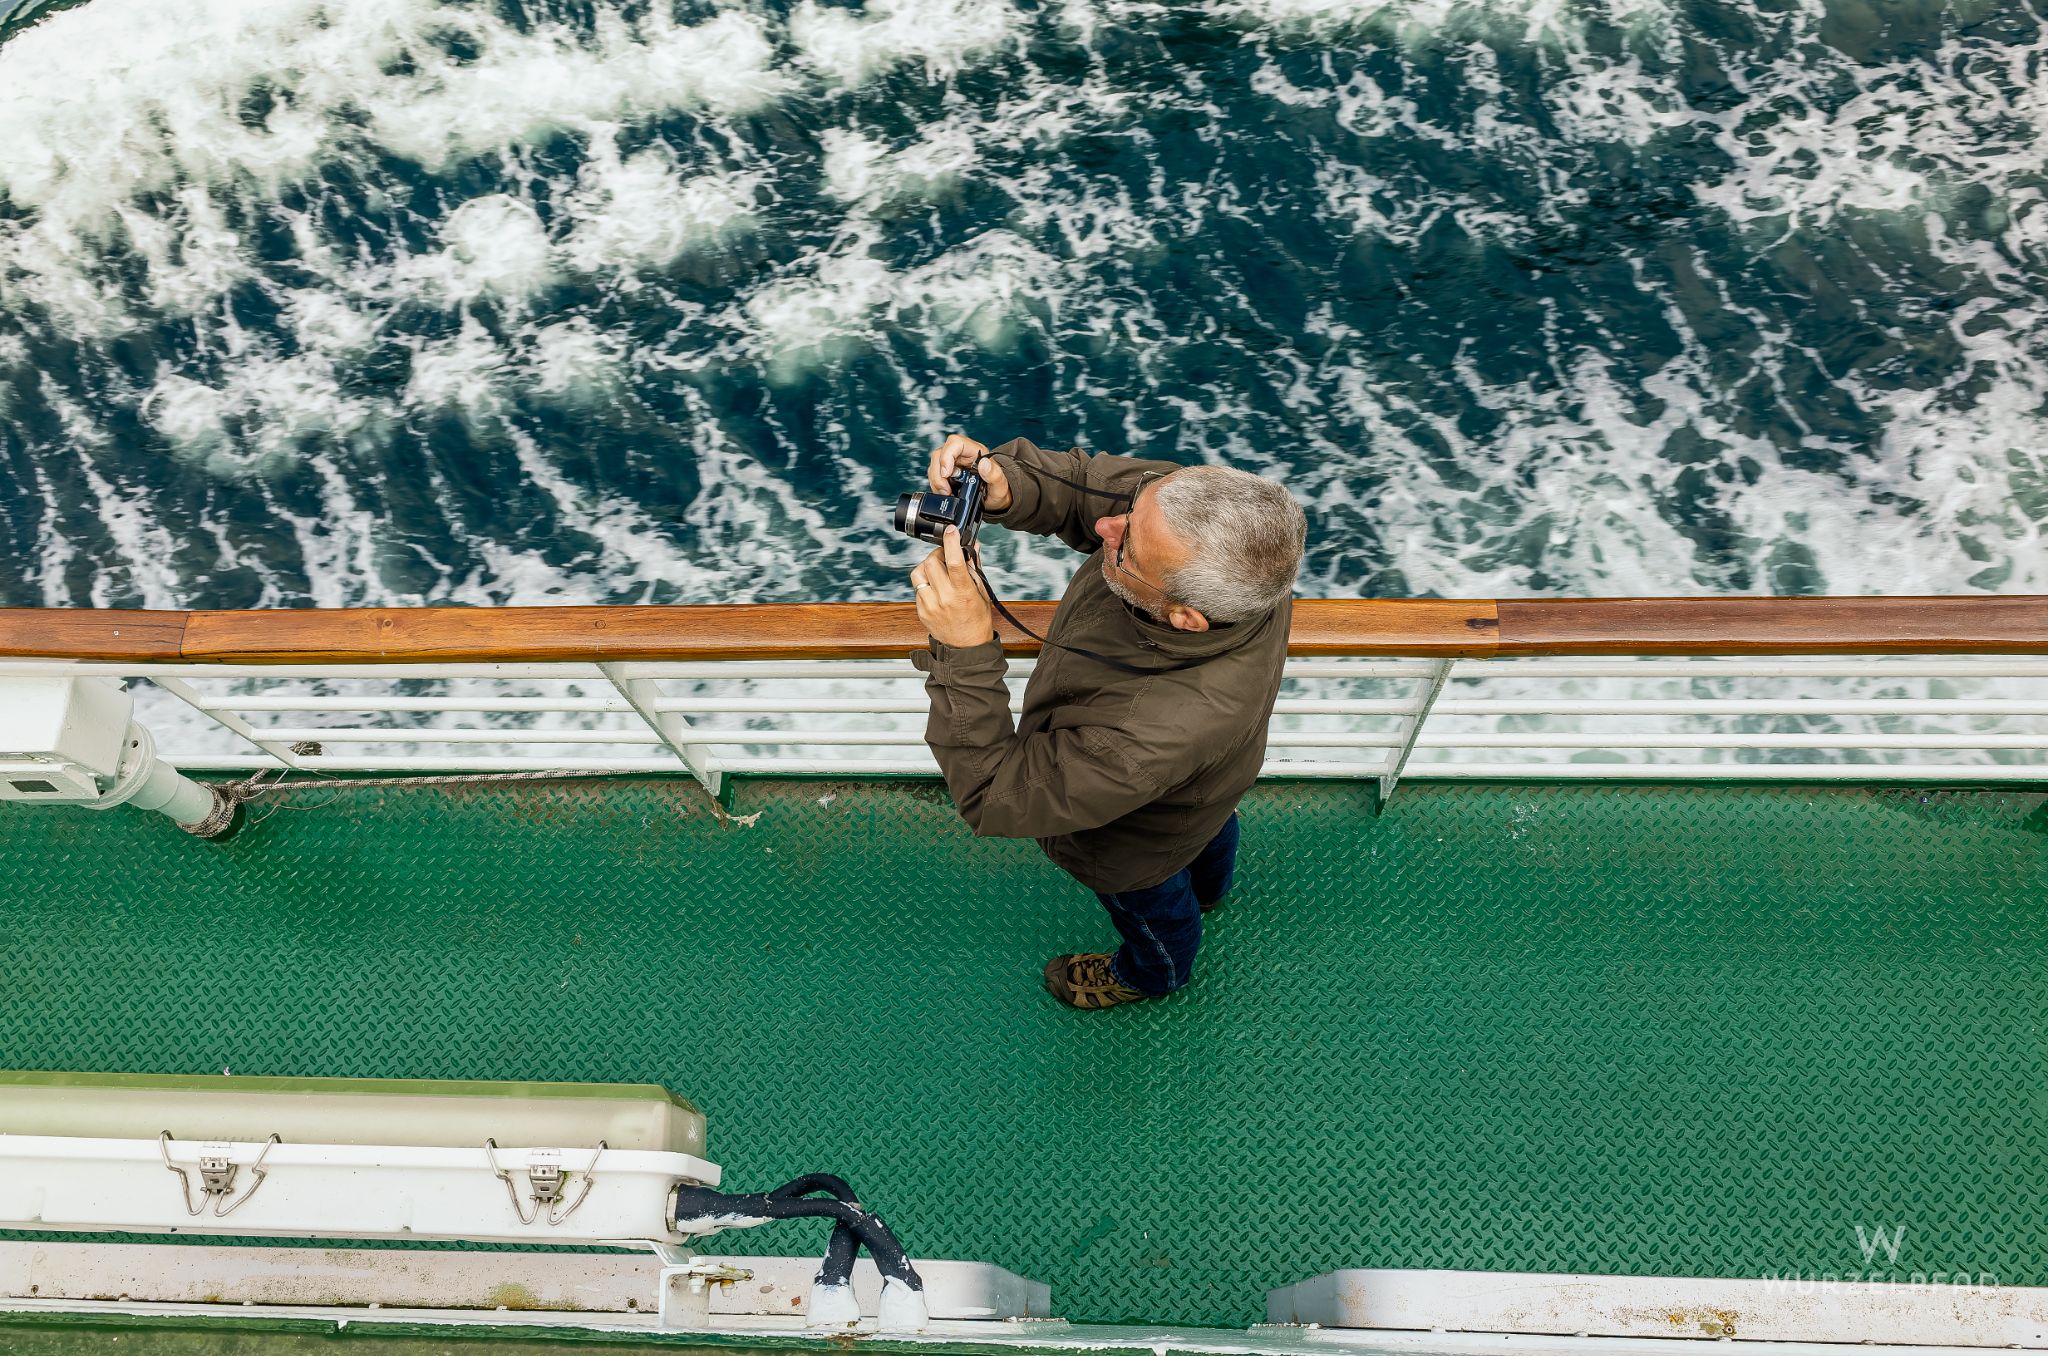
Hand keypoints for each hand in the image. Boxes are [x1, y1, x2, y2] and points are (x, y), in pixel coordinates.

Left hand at [910, 527, 995, 648]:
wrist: (966, 648)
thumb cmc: (977, 620)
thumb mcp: (982, 593)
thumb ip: (975, 568)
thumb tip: (973, 547)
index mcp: (963, 593)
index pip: (954, 561)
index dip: (951, 542)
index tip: (951, 531)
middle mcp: (944, 598)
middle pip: (932, 562)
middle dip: (938, 553)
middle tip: (945, 556)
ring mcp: (930, 605)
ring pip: (919, 572)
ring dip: (928, 566)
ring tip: (938, 571)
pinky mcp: (921, 611)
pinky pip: (917, 588)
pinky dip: (925, 582)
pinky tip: (935, 587)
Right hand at [928, 433, 1011, 511]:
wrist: (995, 500)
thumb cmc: (998, 490)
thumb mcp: (1000, 485)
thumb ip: (994, 474)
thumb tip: (984, 463)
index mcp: (976, 451)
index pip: (955, 443)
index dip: (947, 456)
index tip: (946, 474)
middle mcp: (962, 454)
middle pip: (940, 454)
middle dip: (938, 474)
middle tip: (946, 490)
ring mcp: (953, 463)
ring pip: (935, 465)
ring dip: (936, 481)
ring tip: (947, 493)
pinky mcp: (948, 473)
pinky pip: (935, 475)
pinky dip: (936, 485)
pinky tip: (945, 493)